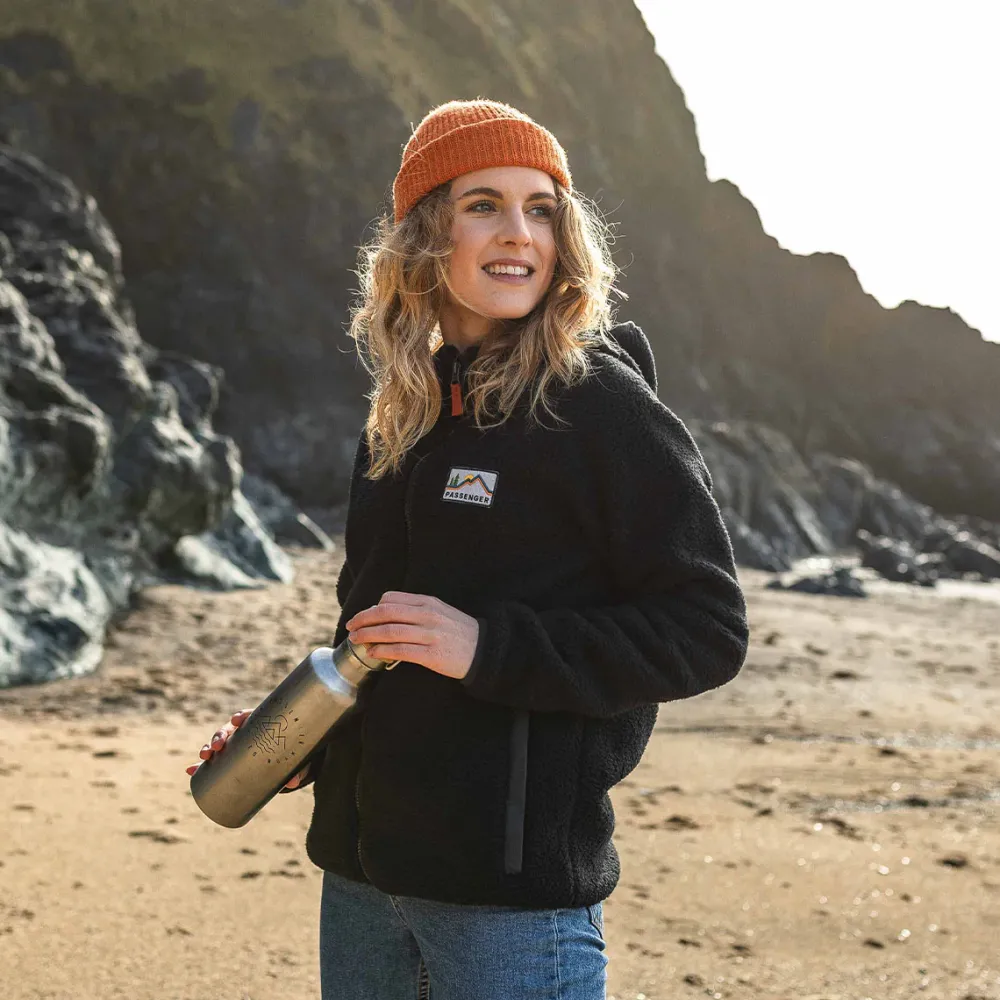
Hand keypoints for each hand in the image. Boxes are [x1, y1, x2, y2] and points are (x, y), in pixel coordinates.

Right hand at [185, 709, 310, 788]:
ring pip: (218, 743)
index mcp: (261, 724)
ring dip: (208, 748)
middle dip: (220, 735)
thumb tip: (293, 783)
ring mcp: (236, 745)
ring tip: (204, 757)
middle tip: (218, 746)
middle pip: (230, 729)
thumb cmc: (293, 754)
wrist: (287, 761)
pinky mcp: (229, 759)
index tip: (237, 720)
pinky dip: (200, 766)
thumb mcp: (296, 761)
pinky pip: (213, 761)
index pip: (249, 715)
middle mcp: (245, 732)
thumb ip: (297, 769)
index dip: (241, 716)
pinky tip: (190, 770)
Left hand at [345, 591, 478, 680]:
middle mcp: (428, 615)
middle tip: (351, 626)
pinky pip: (401, 650)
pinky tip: (373, 653)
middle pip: (387, 612)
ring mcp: (430, 635)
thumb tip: (390, 614)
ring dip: (368, 635)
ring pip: (390, 631)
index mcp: (428, 602)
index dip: (373, 607)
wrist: (485, 651)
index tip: (364, 616)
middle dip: (364, 619)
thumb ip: (418, 610)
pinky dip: (383, 651)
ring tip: (356, 640)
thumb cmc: (460, 633)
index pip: (392, 599)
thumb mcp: (442, 612)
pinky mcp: (431, 655)